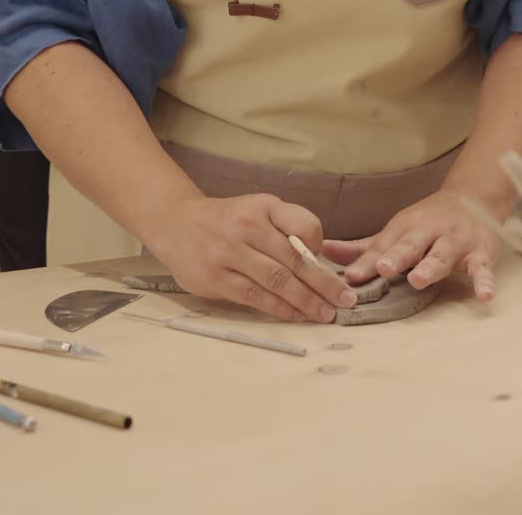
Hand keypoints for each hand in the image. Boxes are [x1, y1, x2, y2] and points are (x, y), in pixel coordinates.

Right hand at [156, 193, 358, 322]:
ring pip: (277, 281)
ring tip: (325, 314)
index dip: (321, 247)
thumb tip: (317, 257)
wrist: (176, 223)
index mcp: (262, 206)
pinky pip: (255, 297)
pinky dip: (279, 309)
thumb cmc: (227, 219)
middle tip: (345, 301)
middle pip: (294, 260)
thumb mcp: (257, 208)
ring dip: (305, 301)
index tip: (333, 266)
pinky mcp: (215, 278)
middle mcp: (246, 226)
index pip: (303, 225)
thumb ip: (286, 225)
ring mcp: (229, 253)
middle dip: (324, 284)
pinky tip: (296, 316)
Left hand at [322, 190, 499, 300]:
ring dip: (430, 266)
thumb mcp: (396, 230)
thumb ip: (363, 247)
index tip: (350, 276)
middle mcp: (428, 232)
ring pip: (442, 254)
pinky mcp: (480, 253)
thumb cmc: (428, 222)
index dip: (367, 262)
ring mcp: (455, 242)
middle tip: (383, 268)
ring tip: (418, 280)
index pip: (383, 247)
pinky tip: (483, 295)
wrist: (474, 199)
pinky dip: (484, 280)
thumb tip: (323, 252)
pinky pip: (482, 268)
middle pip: (411, 245)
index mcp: (405, 228)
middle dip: (396, 257)